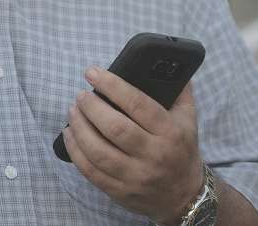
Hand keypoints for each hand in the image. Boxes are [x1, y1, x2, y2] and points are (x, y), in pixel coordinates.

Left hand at [63, 68, 203, 225]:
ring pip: (99, 151)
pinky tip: (69, 134)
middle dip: (91, 107)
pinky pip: (91, 171)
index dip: (112, 86)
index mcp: (170, 133)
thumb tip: (167, 61)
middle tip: (80, 95)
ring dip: (80, 127)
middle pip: (115, 128)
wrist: (184, 195)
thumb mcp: (188, 120)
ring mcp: (136, 175)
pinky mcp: (120, 191)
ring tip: (72, 111)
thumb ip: (179, 91)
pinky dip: (75, 151)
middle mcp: (154, 155)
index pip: (138, 104)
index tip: (92, 73)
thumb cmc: (180, 150)